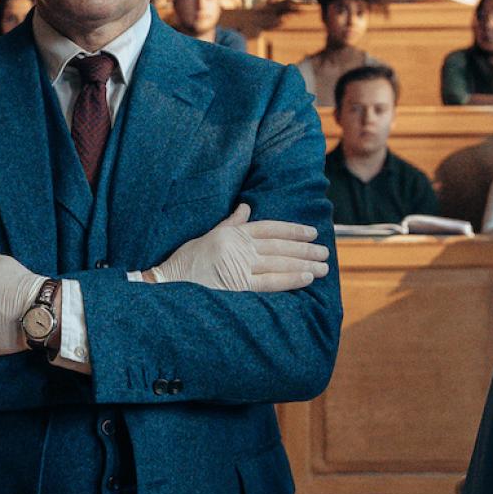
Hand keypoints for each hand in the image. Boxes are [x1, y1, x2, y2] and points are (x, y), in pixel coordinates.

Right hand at [146, 204, 327, 291]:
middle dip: (305, 248)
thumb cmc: (186, 261)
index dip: (293, 229)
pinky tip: (306, 278)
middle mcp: (239, 247)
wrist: (167, 282)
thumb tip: (246, 207)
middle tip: (325, 251)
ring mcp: (239, 266)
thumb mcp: (208, 236)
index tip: (311, 232)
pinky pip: (270, 282)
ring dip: (304, 264)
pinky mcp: (238, 286)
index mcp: (233, 234)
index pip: (270, 228)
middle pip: (280, 246)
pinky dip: (290, 279)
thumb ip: (231, 223)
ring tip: (323, 266)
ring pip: (280, 263)